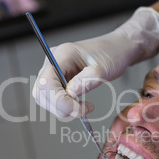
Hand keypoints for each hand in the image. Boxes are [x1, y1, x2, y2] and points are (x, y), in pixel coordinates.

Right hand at [32, 7, 158, 117]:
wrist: (117, 48)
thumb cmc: (112, 54)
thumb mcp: (103, 69)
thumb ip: (85, 82)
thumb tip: (69, 95)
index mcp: (63, 54)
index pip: (46, 81)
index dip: (58, 99)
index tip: (77, 109)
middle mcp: (53, 61)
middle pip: (42, 91)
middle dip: (60, 106)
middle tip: (82, 111)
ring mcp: (54, 70)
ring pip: (45, 97)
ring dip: (62, 108)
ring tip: (83, 108)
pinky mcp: (59, 78)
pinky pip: (54, 96)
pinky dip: (65, 106)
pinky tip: (79, 105)